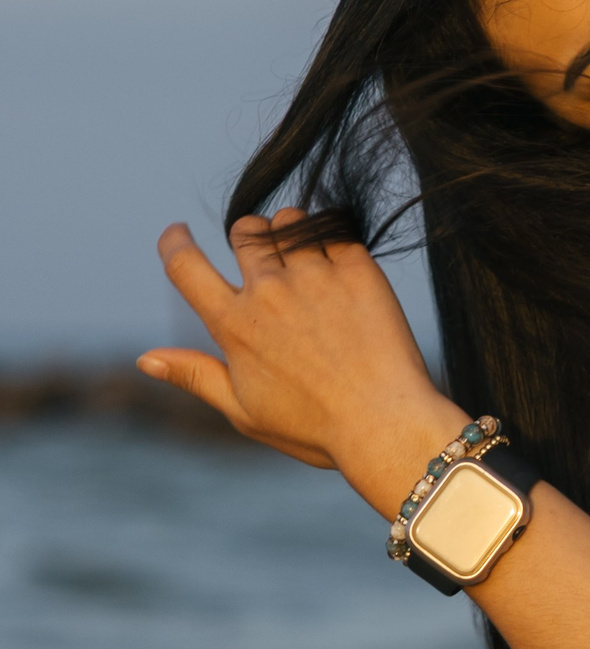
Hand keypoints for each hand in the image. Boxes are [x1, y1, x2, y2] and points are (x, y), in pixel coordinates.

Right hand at [140, 212, 460, 507]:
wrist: (385, 424)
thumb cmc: (315, 427)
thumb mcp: (244, 410)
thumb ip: (195, 376)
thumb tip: (145, 358)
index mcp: (233, 326)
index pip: (185, 265)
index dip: (175, 242)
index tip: (178, 232)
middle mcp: (269, 293)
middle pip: (244, 230)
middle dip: (248, 234)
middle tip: (264, 253)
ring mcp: (316, 278)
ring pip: (291, 221)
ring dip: (291, 230)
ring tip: (305, 255)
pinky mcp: (360, 272)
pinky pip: (338, 229)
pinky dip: (334, 236)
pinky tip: (341, 261)